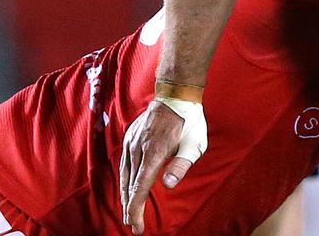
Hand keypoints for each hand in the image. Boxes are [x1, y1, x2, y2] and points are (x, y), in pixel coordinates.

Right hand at [120, 98, 207, 233]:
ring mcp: (132, 141)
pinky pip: (124, 163)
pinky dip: (125, 179)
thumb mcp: (194, 144)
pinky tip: (128, 188)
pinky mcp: (129, 137)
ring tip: (129, 212)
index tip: (136, 226)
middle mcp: (138, 147)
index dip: (136, 208)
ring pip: (124, 175)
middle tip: (134, 226)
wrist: (176, 95)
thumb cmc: (190, 122)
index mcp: (155, 150)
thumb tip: (168, 185)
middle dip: (130, 207)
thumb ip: (182, 165)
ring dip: (126, 195)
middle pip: (129, 184)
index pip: (140, 186)